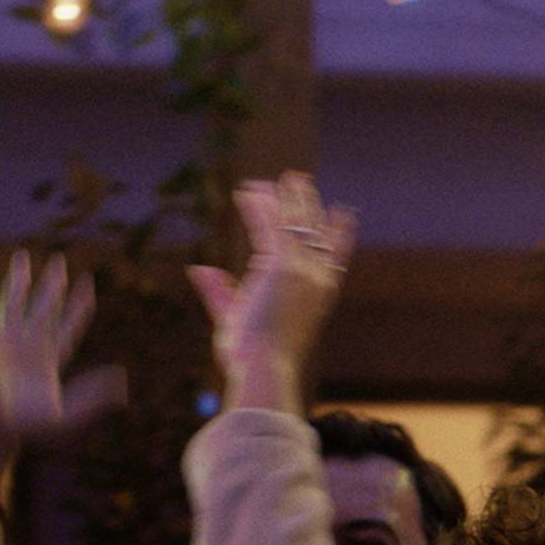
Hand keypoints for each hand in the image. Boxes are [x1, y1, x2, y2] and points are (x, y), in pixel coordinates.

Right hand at [0, 250, 126, 473]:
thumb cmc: (28, 429)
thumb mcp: (69, 417)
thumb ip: (95, 398)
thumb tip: (121, 379)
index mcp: (51, 360)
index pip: (69, 325)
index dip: (78, 306)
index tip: (88, 285)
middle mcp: (29, 344)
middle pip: (45, 306)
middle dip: (52, 285)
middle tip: (60, 261)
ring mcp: (6, 336)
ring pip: (17, 299)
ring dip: (21, 278)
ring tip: (24, 255)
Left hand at [187, 172, 356, 414]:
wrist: (264, 367)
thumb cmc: (254, 356)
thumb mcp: (237, 317)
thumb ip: (220, 290)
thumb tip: (200, 268)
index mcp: (318, 296)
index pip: (336, 256)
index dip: (340, 232)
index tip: (344, 212)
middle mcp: (316, 279)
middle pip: (317, 232)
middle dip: (309, 204)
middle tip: (302, 182)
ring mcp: (301, 270)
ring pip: (296, 224)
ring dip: (286, 198)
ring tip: (281, 177)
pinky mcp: (281, 264)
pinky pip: (269, 226)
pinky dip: (258, 207)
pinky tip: (247, 190)